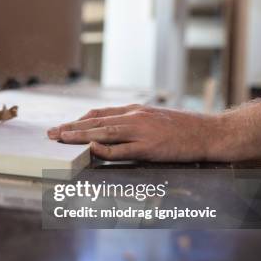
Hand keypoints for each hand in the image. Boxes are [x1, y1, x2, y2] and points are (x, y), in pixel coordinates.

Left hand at [47, 104, 222, 161]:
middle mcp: (135, 117)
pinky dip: (105, 149)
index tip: (62, 126)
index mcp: (135, 111)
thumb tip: (111, 130)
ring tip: (61, 139)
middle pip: (96, 122)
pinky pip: (122, 149)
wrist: (209, 132)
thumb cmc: (183, 128)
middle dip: (71, 128)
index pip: (99, 114)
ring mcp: (141, 131)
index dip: (78, 120)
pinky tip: (90, 148)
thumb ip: (133, 122)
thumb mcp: (155, 118)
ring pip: (104, 132)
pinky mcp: (149, 147)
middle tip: (51, 133)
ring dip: (79, 136)